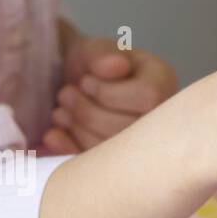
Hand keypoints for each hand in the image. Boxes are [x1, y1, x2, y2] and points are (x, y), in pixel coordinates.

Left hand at [44, 34, 178, 153]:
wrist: (71, 83)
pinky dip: (68, 149)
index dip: (110, 93)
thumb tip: (115, 65)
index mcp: (162, 82)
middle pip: (130, 127)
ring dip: (78, 128)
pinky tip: (54, 135)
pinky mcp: (117, 165)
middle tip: (65, 95)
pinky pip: (97, 168)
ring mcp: (142, 145)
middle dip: (88, 112)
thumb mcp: (95, 50)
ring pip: (114, 150)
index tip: (86, 81)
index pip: (149, 97)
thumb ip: (104, 54)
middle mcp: (161, 117)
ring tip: (61, 111)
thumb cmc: (89, 64)